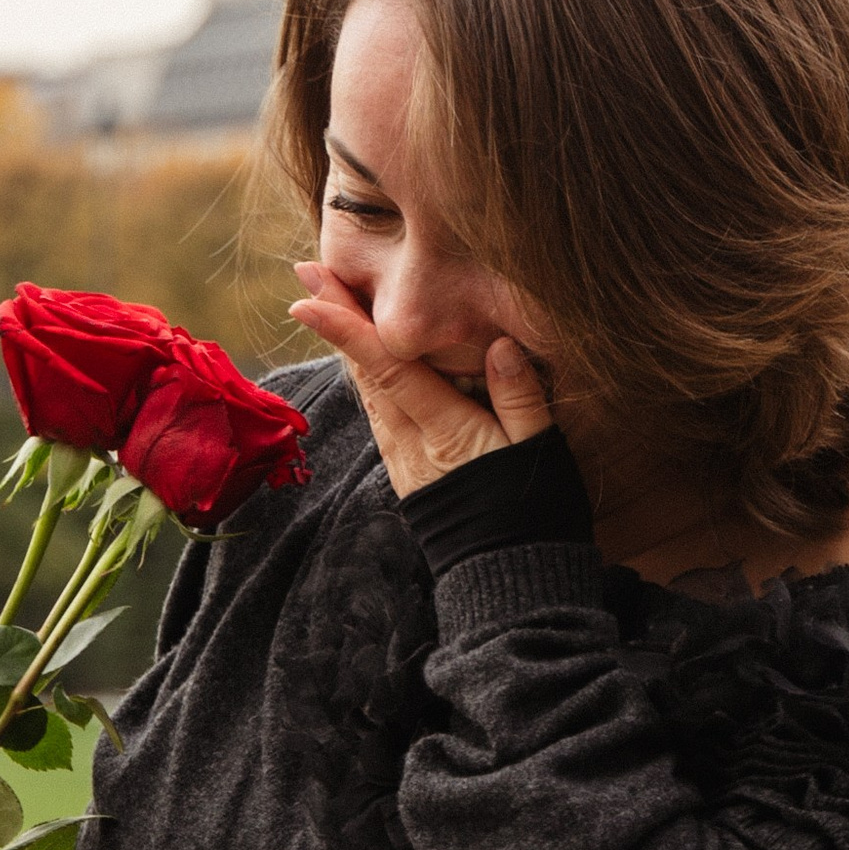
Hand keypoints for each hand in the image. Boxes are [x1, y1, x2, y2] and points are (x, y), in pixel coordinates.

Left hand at [285, 265, 554, 497]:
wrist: (512, 580)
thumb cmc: (535, 514)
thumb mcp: (541, 453)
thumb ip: (522, 398)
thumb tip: (501, 346)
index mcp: (447, 432)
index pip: (388, 371)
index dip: (346, 331)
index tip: (307, 297)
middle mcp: (412, 444)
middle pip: (366, 372)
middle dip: (336, 319)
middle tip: (309, 269)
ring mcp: (405, 460)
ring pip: (368, 392)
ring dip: (347, 344)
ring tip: (328, 298)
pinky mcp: (408, 471)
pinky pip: (381, 413)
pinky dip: (367, 376)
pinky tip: (364, 358)